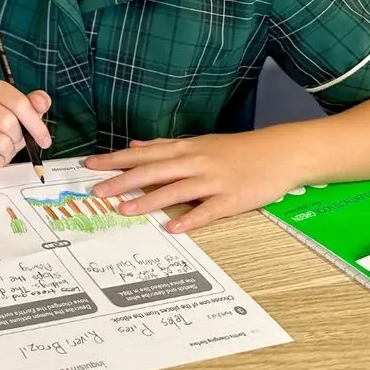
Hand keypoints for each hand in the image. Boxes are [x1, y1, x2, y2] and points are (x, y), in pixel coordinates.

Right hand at [0, 79, 51, 172]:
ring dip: (7, 151)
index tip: (44, 139)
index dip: (36, 124)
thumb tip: (41, 101)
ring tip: (0, 148)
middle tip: (14, 141)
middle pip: (9, 122)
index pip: (19, 103)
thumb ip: (34, 105)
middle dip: (18, 138)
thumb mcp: (18, 112)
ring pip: (0, 142)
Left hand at [84, 131, 302, 233]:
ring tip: (124, 210)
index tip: (90, 165)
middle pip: (153, 171)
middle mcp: (195, 161)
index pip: (143, 154)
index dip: (116, 160)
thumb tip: (134, 145)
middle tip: (97, 191)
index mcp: (185, 148)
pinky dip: (190, 218)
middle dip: (122, 181)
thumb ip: (165, 146)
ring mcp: (213, 180)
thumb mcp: (199, 142)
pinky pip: (208, 210)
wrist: (280, 152)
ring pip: (175, 189)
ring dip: (149, 201)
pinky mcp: (232, 198)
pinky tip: (172, 228)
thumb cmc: (237, 149)